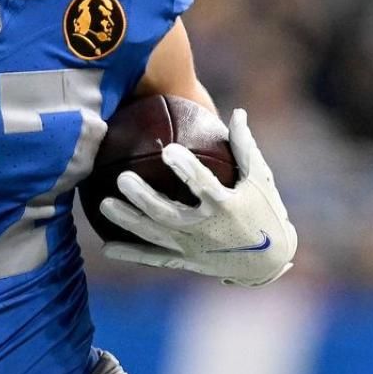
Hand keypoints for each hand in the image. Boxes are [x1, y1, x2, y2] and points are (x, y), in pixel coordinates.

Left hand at [98, 108, 297, 286]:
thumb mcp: (260, 179)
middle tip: (122, 178)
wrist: (268, 262)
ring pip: (154, 236)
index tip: (169, 150)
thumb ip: (245, 146)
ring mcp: (193, 249)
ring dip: (128, 221)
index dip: (186, 169)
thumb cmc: (266, 212)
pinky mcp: (185, 262)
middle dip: (144, 198)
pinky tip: (106, 246)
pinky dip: (131, 254)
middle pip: (168, 213)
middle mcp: (206, 230)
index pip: (203, 185)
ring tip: (104, 204)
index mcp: (225, 206)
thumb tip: (237, 111)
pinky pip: (154, 258)